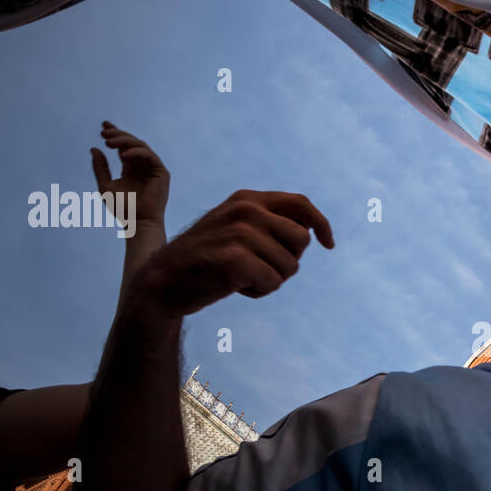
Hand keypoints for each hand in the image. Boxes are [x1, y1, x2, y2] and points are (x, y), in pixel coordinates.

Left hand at [91, 122, 169, 229]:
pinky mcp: (161, 173)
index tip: (103, 125)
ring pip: (141, 146)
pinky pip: (149, 156)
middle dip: (118, 135)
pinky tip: (123, 154)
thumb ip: (100, 168)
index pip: (123, 147)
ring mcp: (153, 169)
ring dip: (125, 141)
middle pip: (132, 143)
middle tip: (104, 132)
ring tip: (109, 142)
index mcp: (130, 169)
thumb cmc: (122, 209)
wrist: (137, 223)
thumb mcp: (105, 185)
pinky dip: (136, 152)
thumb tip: (94, 148)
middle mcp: (142, 166)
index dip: (115, 134)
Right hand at [132, 189, 332, 317]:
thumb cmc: (205, 260)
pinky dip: (259, 292)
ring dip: (270, 280)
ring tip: (240, 277)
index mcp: (247, 199)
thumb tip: (311, 231)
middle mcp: (246, 210)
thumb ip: (267, 223)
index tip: (328, 244)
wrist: (162, 281)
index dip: (321, 225)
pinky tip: (235, 287)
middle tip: (256, 268)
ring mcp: (241, 233)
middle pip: (301, 241)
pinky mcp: (236, 260)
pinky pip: (273, 283)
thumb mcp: (234, 229)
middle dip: (287, 262)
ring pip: (289, 267)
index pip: (301, 204)